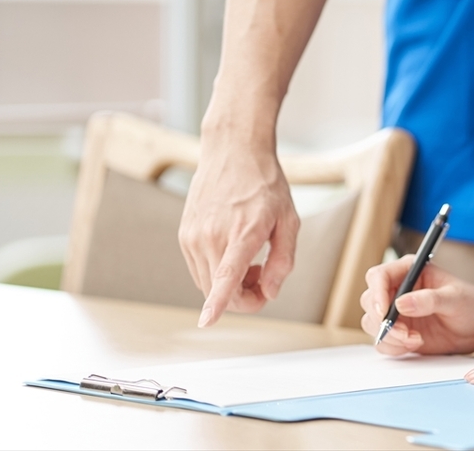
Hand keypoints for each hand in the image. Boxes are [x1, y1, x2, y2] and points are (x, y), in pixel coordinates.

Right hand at [178, 139, 299, 326]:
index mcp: (242, 232)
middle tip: (264, 274)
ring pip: (207, 283)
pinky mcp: (184, 235)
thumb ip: (283, 260)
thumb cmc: (265, 184)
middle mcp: (211, 236)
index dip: (218, 303)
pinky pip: (199, 269)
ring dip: (230, 285)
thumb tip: (270, 292)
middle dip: (245, 296)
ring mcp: (193, 236)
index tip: (207, 322)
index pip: (226, 275)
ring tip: (251, 259)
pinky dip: (216, 272)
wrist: (233, 152)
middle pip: (220, 290)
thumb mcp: (289, 220)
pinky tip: (232, 252)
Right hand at [360, 257, 473, 356]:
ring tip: (416, 339)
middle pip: (370, 301)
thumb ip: (430, 299)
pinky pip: (383, 341)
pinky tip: (416, 343)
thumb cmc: (472, 304)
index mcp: (411, 270)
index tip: (384, 312)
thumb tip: (401, 303)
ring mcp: (397, 312)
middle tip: (405, 333)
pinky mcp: (399, 332)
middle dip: (383, 320)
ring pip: (372, 323)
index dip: (377, 293)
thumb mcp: (455, 298)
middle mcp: (399, 289)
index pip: (379, 276)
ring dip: (390, 336)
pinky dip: (394, 346)